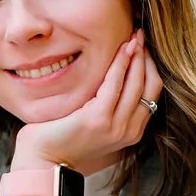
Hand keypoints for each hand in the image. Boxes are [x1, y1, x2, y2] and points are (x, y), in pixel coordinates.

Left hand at [11, 29, 161, 171]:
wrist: (44, 160)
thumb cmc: (64, 138)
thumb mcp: (96, 122)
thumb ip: (110, 106)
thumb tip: (116, 76)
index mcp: (132, 131)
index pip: (152, 93)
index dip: (151, 67)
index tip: (144, 47)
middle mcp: (129, 131)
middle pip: (150, 86)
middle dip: (147, 57)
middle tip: (140, 35)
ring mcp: (116, 126)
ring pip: (136, 83)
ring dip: (136, 56)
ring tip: (133, 36)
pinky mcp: (99, 119)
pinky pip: (114, 84)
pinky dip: (120, 64)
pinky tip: (120, 49)